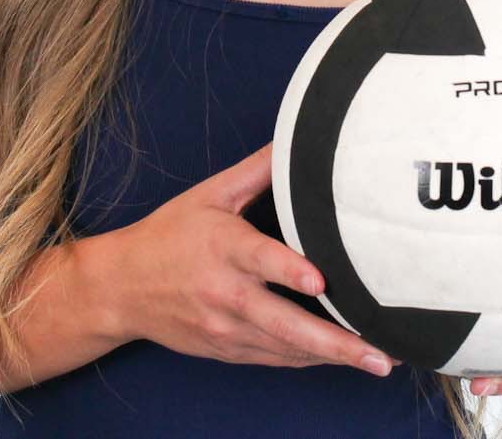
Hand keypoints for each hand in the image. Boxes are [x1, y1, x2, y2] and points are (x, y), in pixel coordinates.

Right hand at [113, 140, 403, 377]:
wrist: (123, 286)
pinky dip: (307, 360)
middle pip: (282, 322)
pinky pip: (275, 358)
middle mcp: (226, 293)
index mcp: (223, 247)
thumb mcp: (210, 193)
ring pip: (285, 348)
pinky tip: (340, 359)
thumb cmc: (169, 234)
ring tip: (377, 360)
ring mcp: (226, 328)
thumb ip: (258, 170)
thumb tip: (295, 140)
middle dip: (333, 341)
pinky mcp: (227, 349)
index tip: (319, 280)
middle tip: (378, 352)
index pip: (260, 259)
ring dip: (332, 357)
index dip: (289, 270)